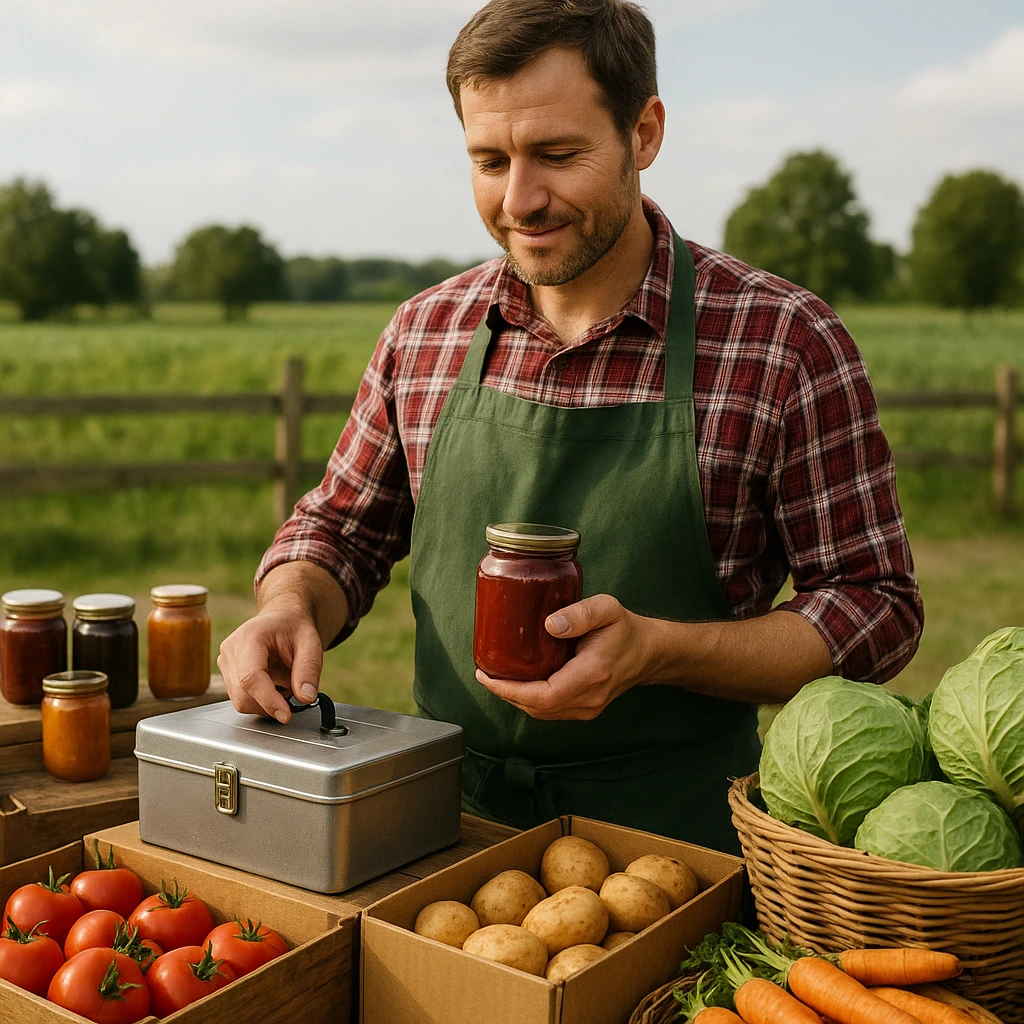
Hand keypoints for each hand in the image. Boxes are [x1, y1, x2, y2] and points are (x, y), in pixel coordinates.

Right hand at [217, 609, 323, 723]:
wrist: (282, 620)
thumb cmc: (294, 628)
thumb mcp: (311, 643)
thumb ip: (309, 669)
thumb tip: (304, 697)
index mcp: (249, 637)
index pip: (251, 677)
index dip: (268, 700)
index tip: (286, 715)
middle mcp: (230, 650)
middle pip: (243, 694)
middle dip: (271, 703)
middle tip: (295, 691)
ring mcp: (225, 663)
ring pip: (242, 701)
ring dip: (268, 701)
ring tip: (284, 679)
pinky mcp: (227, 675)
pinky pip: (243, 699)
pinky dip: (262, 699)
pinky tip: (274, 683)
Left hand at [475, 594, 657, 720]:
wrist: (649, 652)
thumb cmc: (625, 628)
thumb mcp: (607, 609)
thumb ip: (580, 614)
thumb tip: (548, 625)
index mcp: (592, 674)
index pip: (544, 695)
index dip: (509, 690)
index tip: (486, 675)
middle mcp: (589, 698)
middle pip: (537, 708)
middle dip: (505, 693)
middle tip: (484, 673)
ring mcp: (588, 708)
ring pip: (542, 712)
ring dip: (515, 698)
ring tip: (495, 677)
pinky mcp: (585, 709)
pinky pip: (550, 710)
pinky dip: (529, 699)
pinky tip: (518, 683)